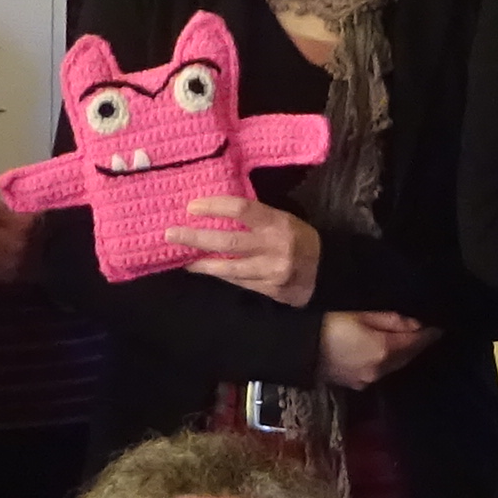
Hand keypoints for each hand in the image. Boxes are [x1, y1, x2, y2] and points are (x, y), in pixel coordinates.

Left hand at [171, 189, 322, 303]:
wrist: (326, 272)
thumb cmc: (300, 239)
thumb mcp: (284, 220)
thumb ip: (256, 218)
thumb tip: (217, 213)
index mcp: (278, 223)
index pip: (241, 210)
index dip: (214, 207)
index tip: (191, 207)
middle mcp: (273, 247)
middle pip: (227, 241)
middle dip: (196, 237)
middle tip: (171, 234)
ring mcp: (270, 272)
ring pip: (228, 268)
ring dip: (202, 263)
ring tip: (182, 258)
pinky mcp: (268, 290)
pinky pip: (238, 282)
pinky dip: (219, 275)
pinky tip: (205, 270)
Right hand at [316, 308, 436, 391]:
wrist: (295, 348)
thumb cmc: (326, 322)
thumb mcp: (359, 312)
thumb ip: (390, 319)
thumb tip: (416, 323)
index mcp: (384, 350)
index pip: (417, 342)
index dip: (430, 333)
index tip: (440, 325)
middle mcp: (380, 370)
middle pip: (408, 356)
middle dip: (419, 344)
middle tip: (427, 330)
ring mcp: (367, 380)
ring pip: (395, 365)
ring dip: (404, 353)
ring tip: (409, 339)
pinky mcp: (355, 383)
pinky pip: (380, 371)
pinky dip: (388, 361)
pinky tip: (387, 351)